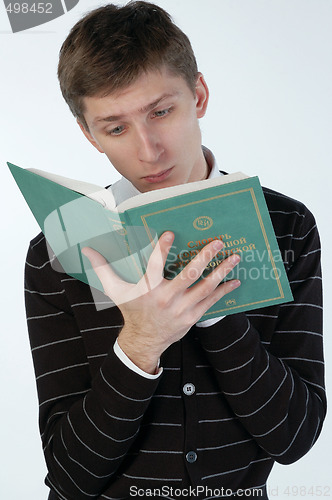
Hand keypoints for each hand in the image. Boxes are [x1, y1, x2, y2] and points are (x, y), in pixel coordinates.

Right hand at [82, 232, 239, 373]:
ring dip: (221, 272)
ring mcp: (182, 309)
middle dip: (204, 258)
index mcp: (148, 289)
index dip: (162, 249)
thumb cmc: (131, 310)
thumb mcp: (115, 290)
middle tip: (217, 242)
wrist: (144, 340)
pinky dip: (225, 291)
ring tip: (234, 257)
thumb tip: (86, 250)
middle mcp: (166, 298)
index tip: (171, 233)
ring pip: (205, 288)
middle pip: (189, 275)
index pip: (154, 266)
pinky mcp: (193, 316)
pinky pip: (212, 302)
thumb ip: (102, 268)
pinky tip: (235, 280)